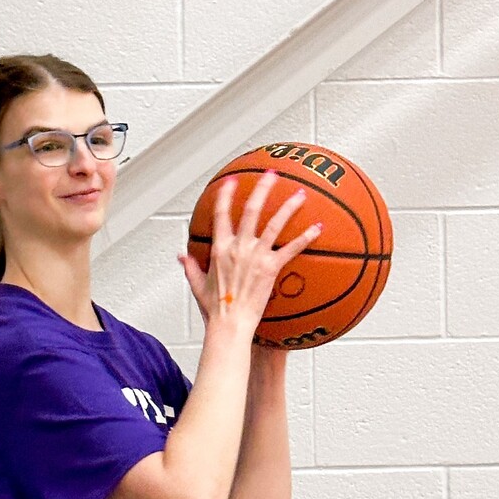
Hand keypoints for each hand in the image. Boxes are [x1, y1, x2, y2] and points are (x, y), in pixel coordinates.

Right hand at [179, 171, 320, 336]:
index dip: (226, 196)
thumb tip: (181, 256)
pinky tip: (318, 228)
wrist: (229, 324)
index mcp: (219, 249)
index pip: (221, 215)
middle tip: (272, 174)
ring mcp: (255, 256)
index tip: (232, 182)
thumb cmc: (215, 309)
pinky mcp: (271, 268)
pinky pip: (291, 249)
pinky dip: (306, 237)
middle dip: (262, 188)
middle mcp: (238, 247)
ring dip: (288, 207)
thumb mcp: (198, 285)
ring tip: (300, 194)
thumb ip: (190, 267)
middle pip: (251, 210)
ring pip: (274, 224)